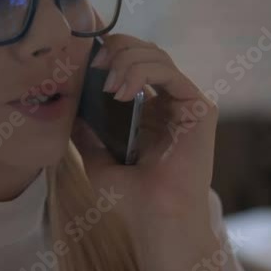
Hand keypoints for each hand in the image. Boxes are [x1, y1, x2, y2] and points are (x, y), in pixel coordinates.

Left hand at [71, 34, 229, 270]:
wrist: (156, 221)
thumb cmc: (132, 199)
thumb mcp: (97, 159)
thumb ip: (87, 131)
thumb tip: (70, 106)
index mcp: (151, 111)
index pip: (133, 63)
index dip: (110, 53)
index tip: (85, 63)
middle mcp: (171, 102)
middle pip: (146, 52)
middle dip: (117, 49)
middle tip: (95, 66)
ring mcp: (186, 104)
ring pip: (157, 56)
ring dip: (127, 61)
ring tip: (108, 85)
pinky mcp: (199, 108)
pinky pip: (170, 73)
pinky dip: (143, 73)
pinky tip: (123, 92)